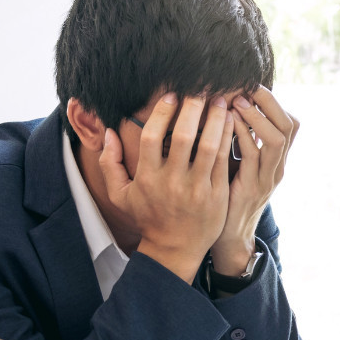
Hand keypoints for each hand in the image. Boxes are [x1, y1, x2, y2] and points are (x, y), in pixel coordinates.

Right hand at [99, 94, 232, 282]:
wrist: (174, 249)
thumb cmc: (148, 217)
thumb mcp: (120, 196)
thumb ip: (109, 164)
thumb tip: (108, 132)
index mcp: (148, 178)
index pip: (152, 137)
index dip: (162, 112)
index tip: (172, 95)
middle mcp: (172, 182)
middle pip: (184, 136)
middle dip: (193, 107)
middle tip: (201, 90)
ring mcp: (196, 189)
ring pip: (209, 145)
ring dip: (216, 118)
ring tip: (221, 100)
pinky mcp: (216, 194)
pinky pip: (224, 160)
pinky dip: (228, 138)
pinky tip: (230, 121)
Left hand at [209, 86, 298, 275]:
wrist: (228, 236)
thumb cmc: (229, 195)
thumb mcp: (240, 165)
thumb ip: (242, 142)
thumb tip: (230, 109)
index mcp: (278, 160)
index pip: (291, 124)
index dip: (275, 102)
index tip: (253, 86)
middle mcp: (278, 167)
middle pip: (290, 126)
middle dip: (270, 102)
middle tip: (248, 87)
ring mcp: (268, 179)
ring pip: (277, 139)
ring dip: (256, 116)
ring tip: (237, 101)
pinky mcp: (251, 188)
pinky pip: (252, 156)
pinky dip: (241, 135)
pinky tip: (226, 123)